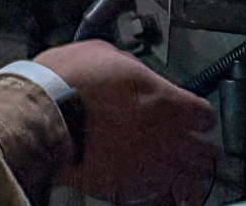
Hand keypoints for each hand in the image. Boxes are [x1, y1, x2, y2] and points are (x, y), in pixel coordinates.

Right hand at [35, 40, 215, 204]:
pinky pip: (156, 193)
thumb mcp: (104, 53)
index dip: (199, 113)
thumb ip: (131, 67)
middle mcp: (162, 137)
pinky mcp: (124, 186)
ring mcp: (145, 165)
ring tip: (185, 173)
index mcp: (163, 100)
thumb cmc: (69, 78)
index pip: (203, 115)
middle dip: (202, 149)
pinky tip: (156, 183)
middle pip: (204, 154)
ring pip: (187, 181)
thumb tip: (137, 74)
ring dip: (188, 175)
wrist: (41, 113)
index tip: (195, 114)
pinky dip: (160, 189)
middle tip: (197, 147)